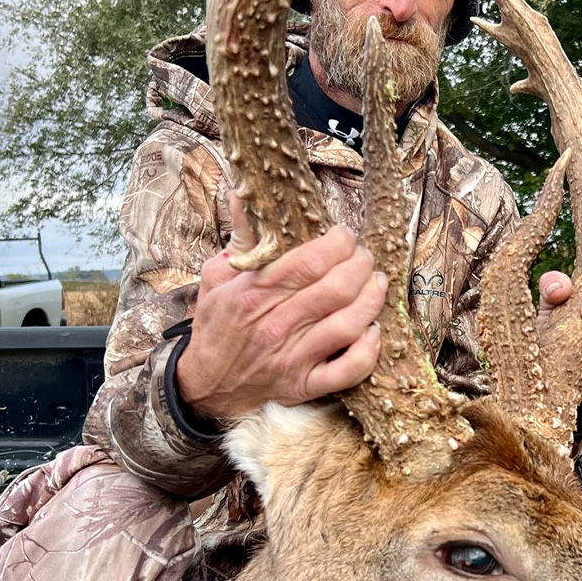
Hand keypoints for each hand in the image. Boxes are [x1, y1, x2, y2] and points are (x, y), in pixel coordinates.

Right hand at [174, 193, 385, 419]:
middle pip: (337, 289)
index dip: (338, 243)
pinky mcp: (304, 385)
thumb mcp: (217, 276)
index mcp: (254, 294)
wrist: (204, 384)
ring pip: (347, 325)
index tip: (345, 235)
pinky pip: (348, 371)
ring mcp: (292, 358)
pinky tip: (372, 330)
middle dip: (361, 265)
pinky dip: (368, 350)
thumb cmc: (217, 325)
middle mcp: (275, 325)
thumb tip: (243, 195)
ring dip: (372, 300)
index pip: (309, 261)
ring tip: (377, 283)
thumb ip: (240, 237)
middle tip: (365, 256)